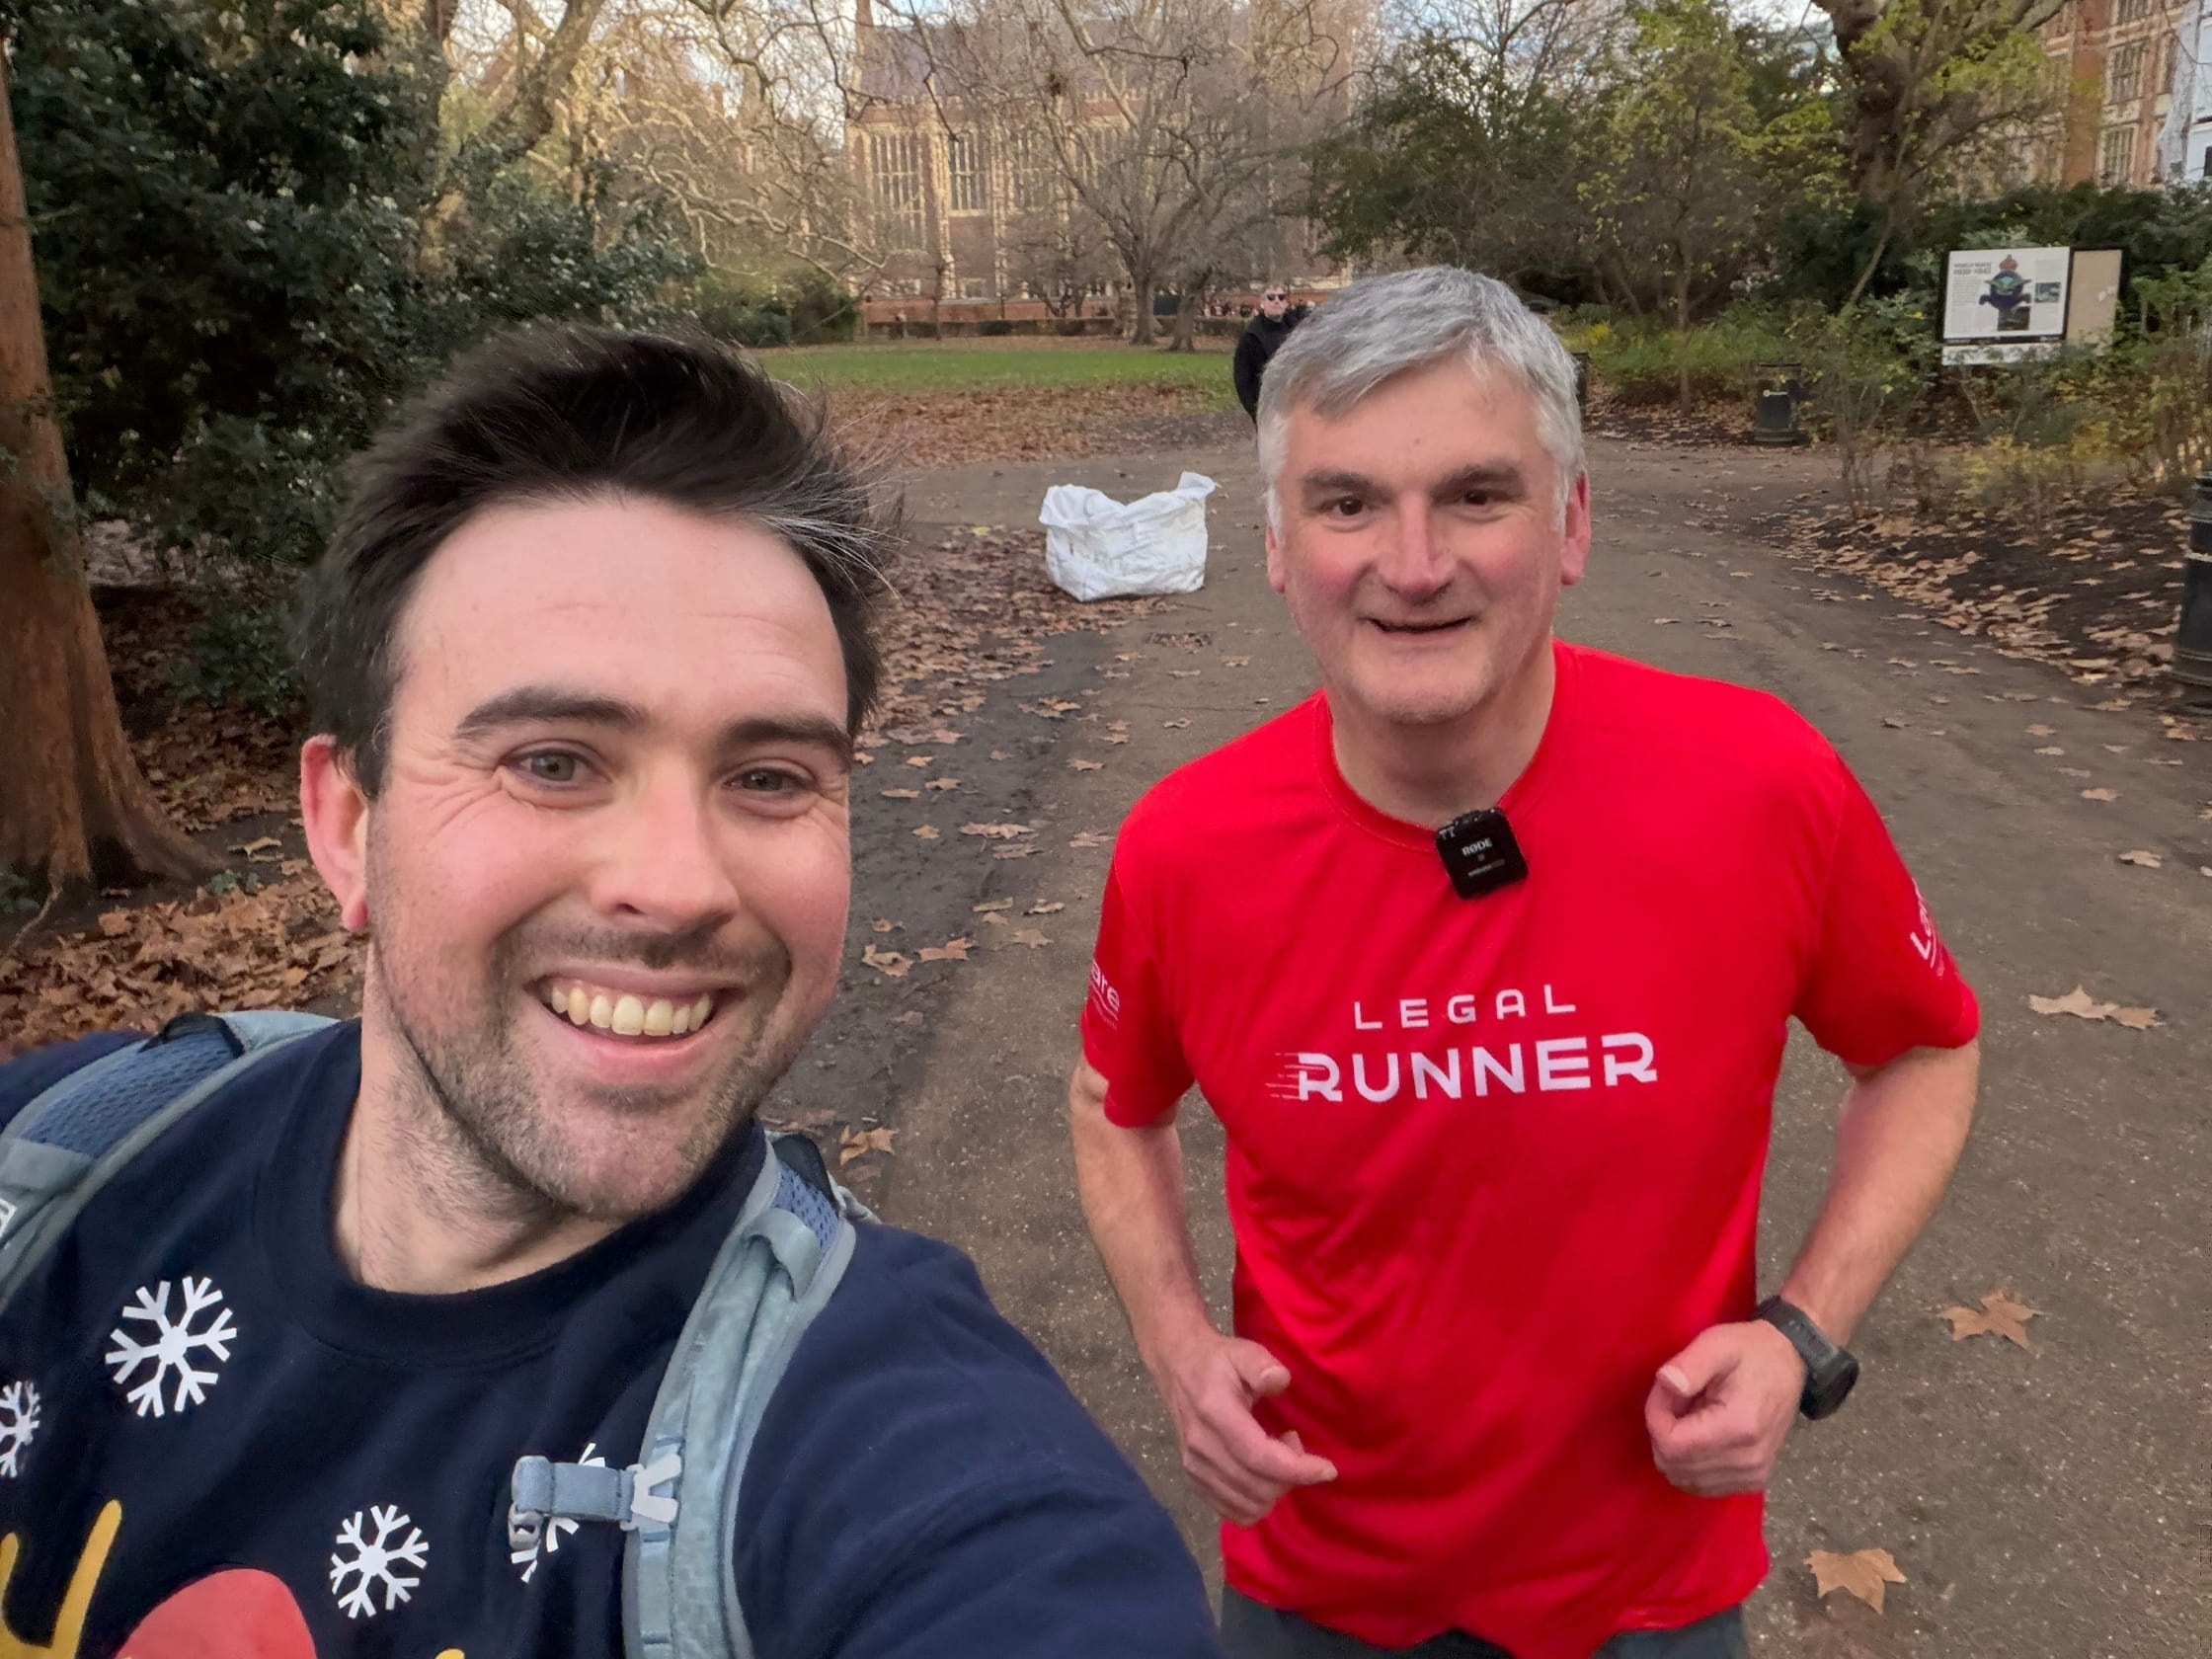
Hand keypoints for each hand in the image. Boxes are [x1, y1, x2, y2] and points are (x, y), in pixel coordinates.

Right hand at [1148, 1328, 1336, 1524]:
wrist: (1177, 1369)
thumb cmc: (1217, 1361)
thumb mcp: (1242, 1351)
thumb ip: (1262, 1365)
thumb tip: (1281, 1381)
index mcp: (1214, 1414)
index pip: (1259, 1456)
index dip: (1297, 1469)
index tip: (1327, 1469)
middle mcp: (1201, 1448)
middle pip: (1257, 1486)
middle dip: (1291, 1475)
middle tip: (1294, 1443)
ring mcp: (1194, 1469)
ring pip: (1248, 1504)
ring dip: (1275, 1488)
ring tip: (1278, 1456)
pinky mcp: (1194, 1481)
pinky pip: (1234, 1512)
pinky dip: (1258, 1502)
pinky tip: (1262, 1475)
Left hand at [1644, 1320, 1803, 1496]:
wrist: (1790, 1364)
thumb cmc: (1751, 1351)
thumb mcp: (1717, 1343)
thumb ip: (1688, 1365)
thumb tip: (1665, 1384)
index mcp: (1739, 1426)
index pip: (1672, 1446)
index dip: (1655, 1418)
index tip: (1664, 1391)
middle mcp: (1748, 1460)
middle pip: (1675, 1466)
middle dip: (1662, 1432)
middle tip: (1675, 1400)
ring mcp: (1752, 1475)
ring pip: (1684, 1479)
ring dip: (1674, 1449)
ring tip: (1690, 1415)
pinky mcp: (1753, 1481)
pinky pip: (1702, 1485)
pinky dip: (1690, 1462)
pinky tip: (1699, 1435)